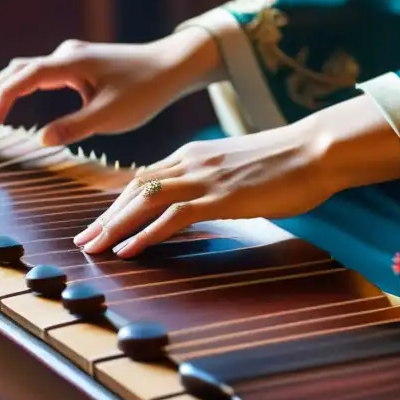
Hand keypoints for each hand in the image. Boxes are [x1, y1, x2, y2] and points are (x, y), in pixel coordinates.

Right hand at [0, 27, 223, 144]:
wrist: (172, 66)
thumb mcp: (111, 116)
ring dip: (5, 93)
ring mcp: (72, 57)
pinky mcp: (80, 64)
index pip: (20, 80)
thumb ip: (75, 127)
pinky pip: (42, 74)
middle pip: (15, 72)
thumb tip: (41, 140)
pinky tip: (17, 106)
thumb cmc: (146, 90)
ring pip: (27, 71)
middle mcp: (66, 55)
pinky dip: (23, 89)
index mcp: (69, 64)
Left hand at [72, 122, 330, 258]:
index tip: (100, 224)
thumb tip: (208, 199)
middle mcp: (191, 162)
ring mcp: (205, 178)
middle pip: (134, 189)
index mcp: (194, 154)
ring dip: (114, 227)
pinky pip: (173, 216)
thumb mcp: (241, 168)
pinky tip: (128, 251)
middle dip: (105, 217)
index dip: (117, 203)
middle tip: (82, 241)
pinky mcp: (221, 196)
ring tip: (92, 248)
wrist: (317, 148)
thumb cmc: (289, 162)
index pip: (144, 178)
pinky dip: (146, 234)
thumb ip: (217, 180)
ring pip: (144, 201)